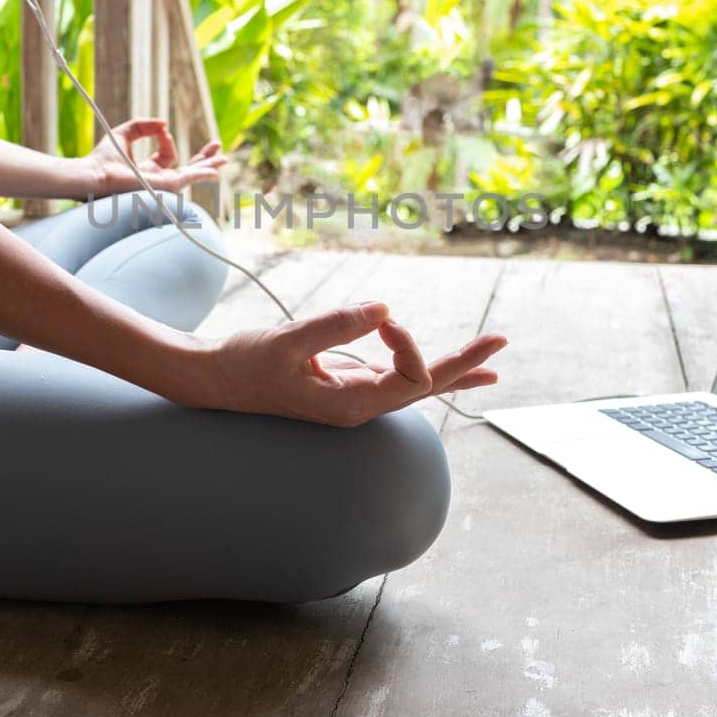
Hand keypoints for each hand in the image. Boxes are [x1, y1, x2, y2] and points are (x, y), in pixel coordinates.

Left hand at [86, 118, 227, 194]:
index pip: (167, 155)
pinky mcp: (165, 186)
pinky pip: (189, 179)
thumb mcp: (125, 133)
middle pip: (186, 169)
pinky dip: (203, 173)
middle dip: (203, 158)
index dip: (166, 139)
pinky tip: (215, 171)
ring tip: (224, 159)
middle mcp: (157, 180)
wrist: (96, 174)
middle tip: (217, 147)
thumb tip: (164, 124)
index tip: (161, 129)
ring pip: (192, 176)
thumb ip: (144, 125)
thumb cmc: (103, 158)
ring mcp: (163, 185)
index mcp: (148, 170)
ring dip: (208, 166)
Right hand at [203, 302, 506, 426]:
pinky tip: (454, 372)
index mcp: (352, 406)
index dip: (408, 342)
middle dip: (465, 362)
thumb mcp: (289, 342)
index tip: (383, 317)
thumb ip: (336, 326)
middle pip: (427, 386)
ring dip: (455, 368)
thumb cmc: (245, 363)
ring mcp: (356, 397)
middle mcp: (361, 407)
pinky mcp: (348, 384)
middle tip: (501, 341)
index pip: (409, 376)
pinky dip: (428, 369)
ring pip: (417, 384)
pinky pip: (399, 378)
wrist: (214, 380)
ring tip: (492, 361)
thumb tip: (384, 309)